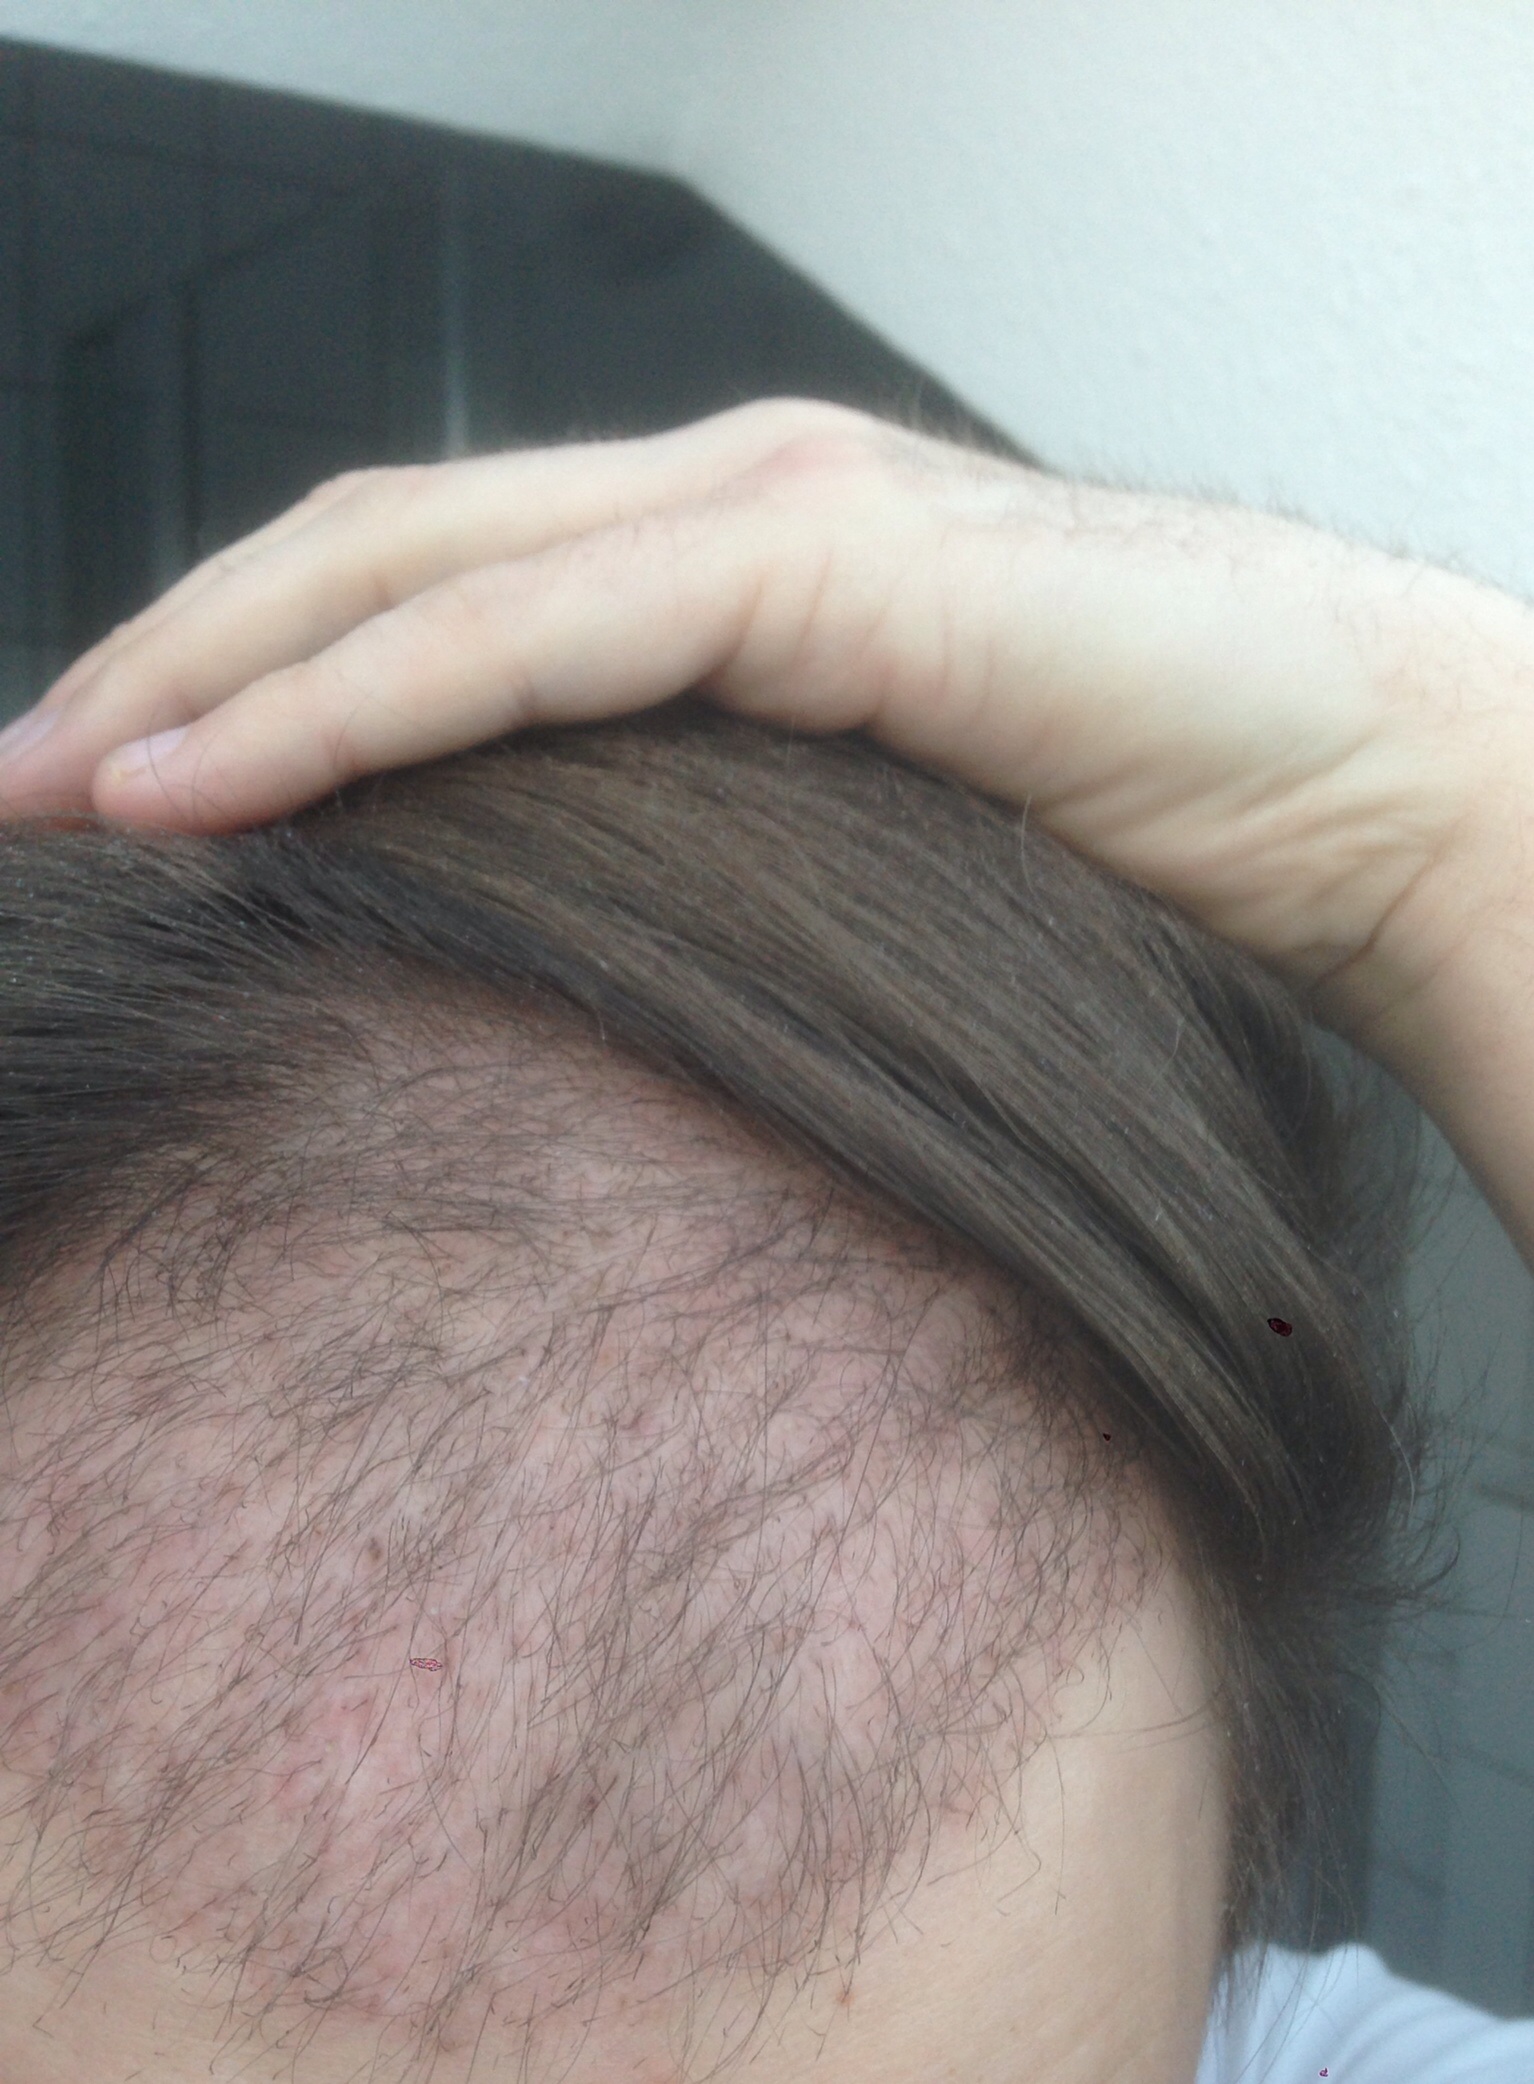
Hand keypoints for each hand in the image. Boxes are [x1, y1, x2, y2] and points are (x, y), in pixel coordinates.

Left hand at [7, 396, 1533, 1060]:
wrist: (1364, 772)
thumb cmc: (1137, 823)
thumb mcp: (859, 830)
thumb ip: (715, 827)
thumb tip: (583, 945)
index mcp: (715, 556)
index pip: (423, 581)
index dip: (246, 665)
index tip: (112, 790)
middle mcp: (713, 497)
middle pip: (369, 545)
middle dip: (170, 657)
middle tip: (23, 784)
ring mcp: (763, 515)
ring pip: (416, 568)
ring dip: (212, 675)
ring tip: (63, 788)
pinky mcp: (821, 573)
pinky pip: (534, 638)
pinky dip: (355, 706)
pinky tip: (210, 783)